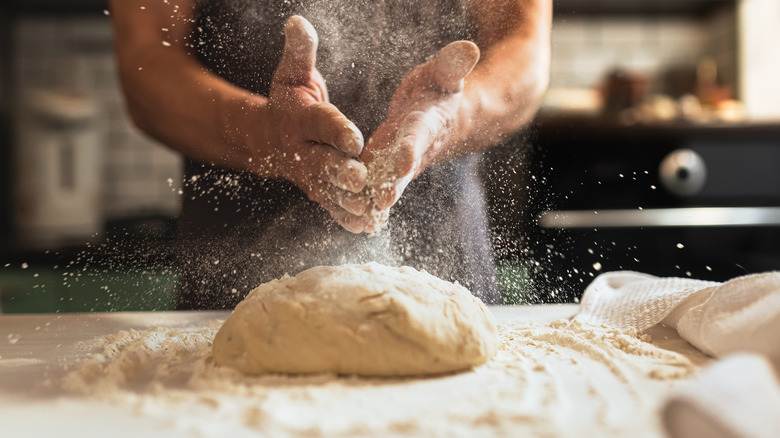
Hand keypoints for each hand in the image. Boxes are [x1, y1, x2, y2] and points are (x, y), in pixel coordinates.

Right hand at [252, 16, 369, 231]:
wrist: (267, 138)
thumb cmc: (289, 100)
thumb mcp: (292, 74)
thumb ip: (300, 52)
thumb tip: (297, 21)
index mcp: (300, 119)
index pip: (320, 123)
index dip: (336, 129)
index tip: (355, 137)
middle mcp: (302, 150)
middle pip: (322, 162)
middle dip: (340, 172)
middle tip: (361, 179)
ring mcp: (308, 175)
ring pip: (328, 190)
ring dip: (347, 201)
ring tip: (369, 209)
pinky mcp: (316, 191)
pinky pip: (331, 206)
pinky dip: (346, 217)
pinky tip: (367, 226)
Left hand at [357, 41, 479, 232]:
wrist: (443, 116)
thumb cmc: (439, 89)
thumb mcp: (444, 73)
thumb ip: (452, 64)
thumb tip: (469, 47)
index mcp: (427, 123)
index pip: (418, 135)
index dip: (411, 147)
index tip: (403, 161)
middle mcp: (415, 148)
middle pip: (403, 169)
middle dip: (393, 185)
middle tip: (381, 202)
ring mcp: (400, 162)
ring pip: (388, 184)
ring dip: (376, 201)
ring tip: (362, 218)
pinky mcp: (386, 168)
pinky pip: (377, 187)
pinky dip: (368, 204)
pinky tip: (355, 221)